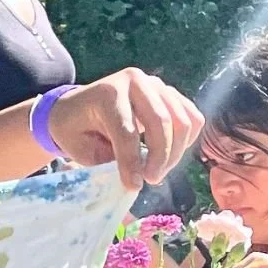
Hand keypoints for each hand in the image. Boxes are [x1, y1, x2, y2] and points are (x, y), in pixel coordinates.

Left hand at [48, 70, 203, 186]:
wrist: (77, 108)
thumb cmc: (76, 131)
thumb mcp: (80, 149)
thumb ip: (107, 160)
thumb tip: (137, 178)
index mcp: (107, 93)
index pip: (127, 130)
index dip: (132, 162)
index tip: (134, 186)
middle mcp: (135, 81)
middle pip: (160, 121)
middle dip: (160, 157)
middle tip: (151, 180)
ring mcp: (156, 84)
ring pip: (182, 119)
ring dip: (176, 152)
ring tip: (157, 172)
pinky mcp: (169, 93)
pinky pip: (191, 117)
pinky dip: (186, 140)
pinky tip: (168, 157)